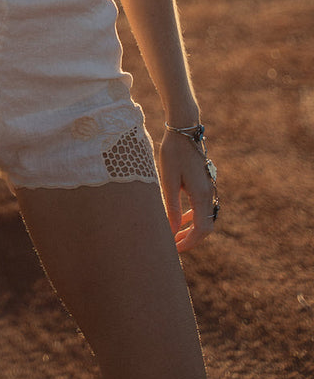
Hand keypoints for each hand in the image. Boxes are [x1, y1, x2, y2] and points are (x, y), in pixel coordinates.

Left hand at [158, 130, 218, 252]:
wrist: (184, 129)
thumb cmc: (173, 152)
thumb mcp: (168, 180)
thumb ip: (171, 206)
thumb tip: (171, 231)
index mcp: (202, 195)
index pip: (201, 229)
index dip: (189, 242)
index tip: (174, 249)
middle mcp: (209, 193)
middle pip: (205, 227)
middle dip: (190, 239)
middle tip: (173, 246)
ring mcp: (209, 187)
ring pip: (204, 217)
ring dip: (191, 228)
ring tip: (174, 236)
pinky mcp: (205, 182)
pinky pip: (202, 206)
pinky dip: (192, 216)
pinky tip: (180, 218)